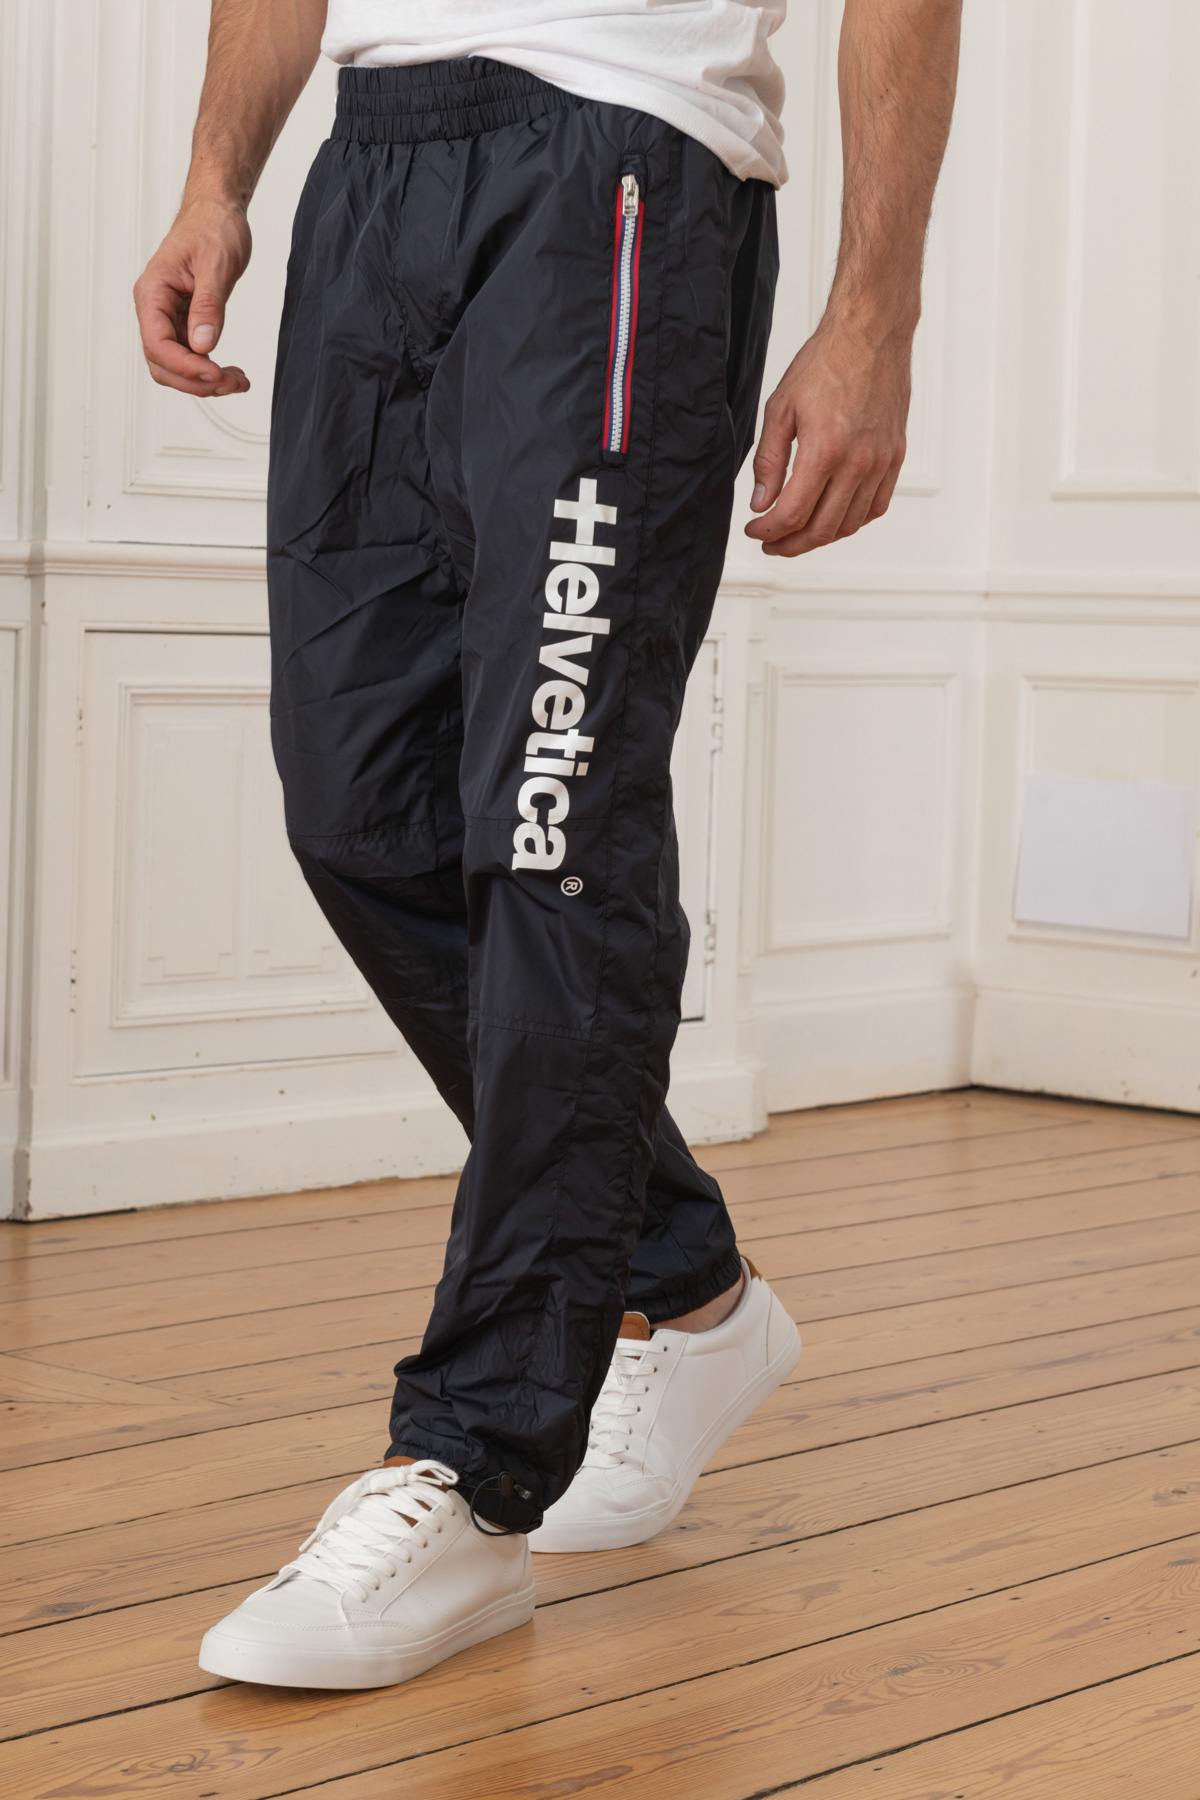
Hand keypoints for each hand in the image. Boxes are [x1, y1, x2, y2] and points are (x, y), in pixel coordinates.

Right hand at [133, 197, 252, 396]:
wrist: (217, 213)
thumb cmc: (213, 228)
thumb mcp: (216, 265)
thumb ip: (208, 306)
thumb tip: (203, 346)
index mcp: (153, 292)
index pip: (157, 344)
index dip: (186, 366)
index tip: (216, 374)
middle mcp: (154, 308)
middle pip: (163, 364)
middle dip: (196, 381)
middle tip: (233, 383)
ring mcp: (168, 318)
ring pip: (176, 366)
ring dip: (204, 381)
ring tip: (238, 381)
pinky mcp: (184, 322)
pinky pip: (190, 357)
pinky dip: (210, 370)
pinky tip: (232, 373)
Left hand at [744, 314, 910, 555]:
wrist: (870, 335)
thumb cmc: (825, 363)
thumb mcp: (780, 409)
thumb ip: (769, 462)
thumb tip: (761, 503)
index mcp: (825, 450)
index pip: (792, 514)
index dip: (768, 530)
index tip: (753, 529)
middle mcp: (858, 463)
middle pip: (822, 529)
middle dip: (790, 544)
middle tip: (770, 541)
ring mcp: (881, 462)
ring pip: (849, 524)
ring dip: (820, 537)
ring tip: (797, 533)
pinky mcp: (895, 457)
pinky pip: (875, 507)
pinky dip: (852, 521)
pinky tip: (832, 516)